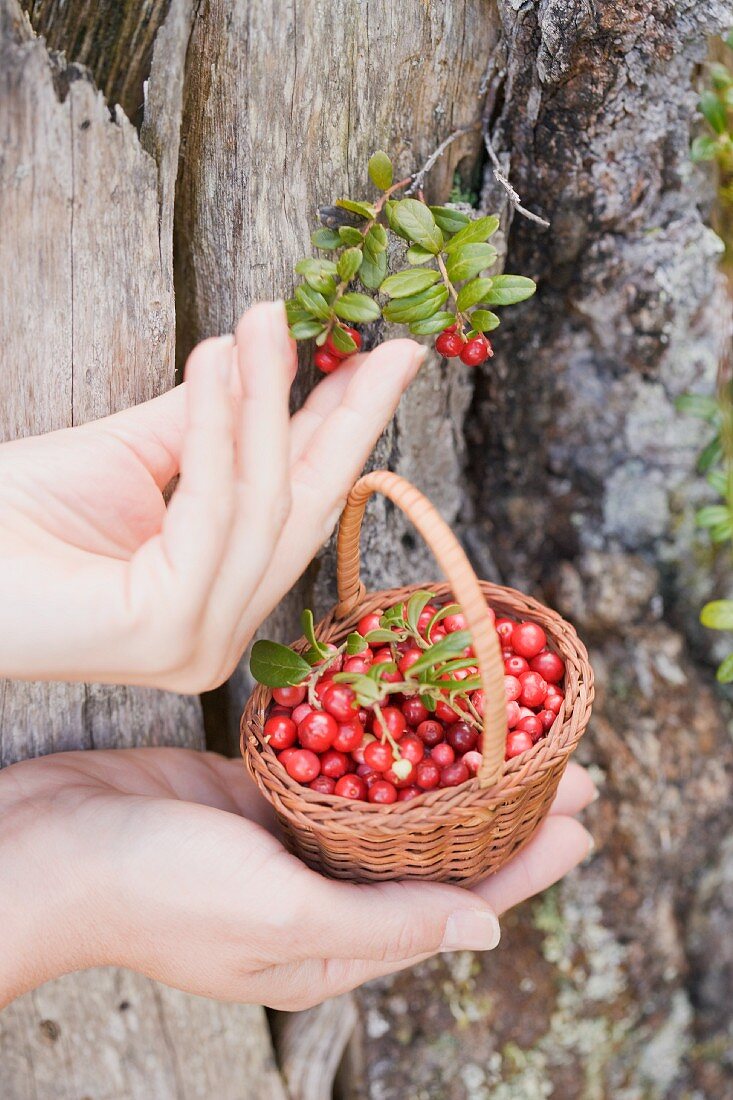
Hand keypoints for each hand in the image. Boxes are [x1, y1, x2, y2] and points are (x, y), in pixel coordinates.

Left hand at [0, 302, 425, 690]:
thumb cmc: (15, 520)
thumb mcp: (136, 456)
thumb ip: (210, 423)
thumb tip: (268, 352)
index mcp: (218, 601)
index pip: (298, 505)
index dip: (345, 430)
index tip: (384, 361)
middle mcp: (220, 634)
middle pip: (304, 510)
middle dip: (347, 417)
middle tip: (380, 340)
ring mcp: (198, 643)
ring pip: (265, 506)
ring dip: (271, 403)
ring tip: (269, 322)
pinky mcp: (166, 631)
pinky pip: (214, 509)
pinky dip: (219, 431)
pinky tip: (215, 362)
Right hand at [0, 749, 594, 1009]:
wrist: (54, 842)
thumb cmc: (157, 892)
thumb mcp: (278, 915)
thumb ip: (381, 921)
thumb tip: (484, 932)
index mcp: (334, 946)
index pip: (455, 906)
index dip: (526, 865)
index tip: (585, 818)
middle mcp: (323, 895)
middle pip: (436, 851)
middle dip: (504, 810)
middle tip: (569, 762)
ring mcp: (292, 840)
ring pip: (392, 806)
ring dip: (453, 772)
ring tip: (511, 734)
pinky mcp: (262, 792)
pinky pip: (338, 770)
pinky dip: (382, 746)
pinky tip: (418, 717)